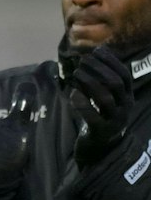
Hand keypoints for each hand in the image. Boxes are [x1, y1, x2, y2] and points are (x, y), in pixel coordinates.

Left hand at [69, 44, 132, 166]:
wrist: (100, 148)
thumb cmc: (100, 118)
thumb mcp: (104, 99)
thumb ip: (101, 82)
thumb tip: (92, 55)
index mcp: (127, 97)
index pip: (123, 74)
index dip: (111, 61)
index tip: (96, 50)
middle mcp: (125, 107)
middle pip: (115, 83)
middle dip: (99, 69)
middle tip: (83, 61)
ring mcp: (114, 120)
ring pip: (104, 98)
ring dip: (89, 83)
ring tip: (76, 73)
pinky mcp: (101, 131)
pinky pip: (92, 116)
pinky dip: (82, 103)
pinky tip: (72, 93)